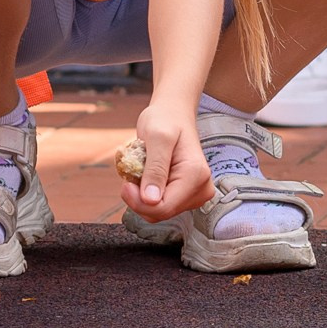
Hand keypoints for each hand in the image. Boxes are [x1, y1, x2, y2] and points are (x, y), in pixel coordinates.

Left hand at [118, 98, 212, 224]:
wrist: (173, 115)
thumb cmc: (164, 120)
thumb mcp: (156, 137)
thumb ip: (155, 168)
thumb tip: (151, 201)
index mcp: (196, 176)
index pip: (163, 208)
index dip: (137, 200)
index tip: (125, 182)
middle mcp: (201, 189)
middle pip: (160, 212)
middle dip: (139, 197)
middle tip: (133, 170)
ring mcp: (195, 194)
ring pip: (158, 211)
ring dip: (141, 194)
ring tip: (142, 169)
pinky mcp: (186, 196)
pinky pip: (159, 205)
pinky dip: (146, 193)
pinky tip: (146, 175)